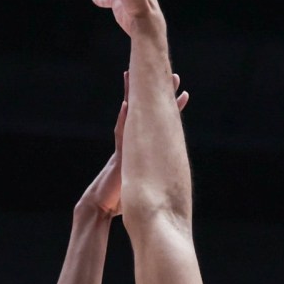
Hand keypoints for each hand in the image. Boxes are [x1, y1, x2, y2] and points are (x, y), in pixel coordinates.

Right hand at [80, 71, 186, 217]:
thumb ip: (152, 178)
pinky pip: (120, 135)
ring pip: (130, 117)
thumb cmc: (119, 199)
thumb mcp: (142, 185)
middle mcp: (132, 143)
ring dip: (135, 97)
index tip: (184, 94)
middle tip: (173, 76)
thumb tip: (167, 181)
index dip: (171, 109)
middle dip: (158, 94)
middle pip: (145, 113)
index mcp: (141, 148)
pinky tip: (126, 105)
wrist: (99, 207)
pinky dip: (123, 120)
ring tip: (137, 76)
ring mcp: (124, 148)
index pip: (158, 124)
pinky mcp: (117, 157)